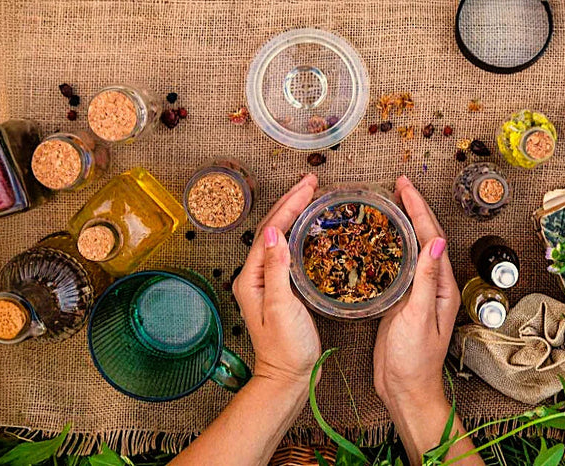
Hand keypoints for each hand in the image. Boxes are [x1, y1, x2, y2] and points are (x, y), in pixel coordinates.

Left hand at [233, 174, 321, 387]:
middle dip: (292, 202)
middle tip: (312, 182)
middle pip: (273, 229)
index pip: (271, 230)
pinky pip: (289, 252)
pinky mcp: (282, 291)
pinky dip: (300, 234)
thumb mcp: (281, 306)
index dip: (290, 205)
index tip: (308, 186)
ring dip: (295, 215)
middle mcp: (256, 277)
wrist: (289, 378)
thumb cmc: (285, 349)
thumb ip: (276, 268)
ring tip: (312, 197)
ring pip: (280, 238)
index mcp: (251, 278)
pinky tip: (311, 229)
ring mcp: (268, 283)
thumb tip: (274, 232)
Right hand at [373, 175, 460, 409]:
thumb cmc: (414, 360)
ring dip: (403, 223)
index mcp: (441, 285)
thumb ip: (426, 279)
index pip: (432, 236)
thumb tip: (437, 241)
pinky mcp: (401, 301)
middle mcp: (432, 285)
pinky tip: (380, 240)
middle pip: (424, 236)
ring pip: (411, 248)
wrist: (404, 389)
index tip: (405, 187)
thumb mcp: (419, 316)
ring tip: (390, 203)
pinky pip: (398, 265)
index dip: (419, 209)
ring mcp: (416, 292)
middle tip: (397, 185)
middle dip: (413, 208)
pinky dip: (391, 246)